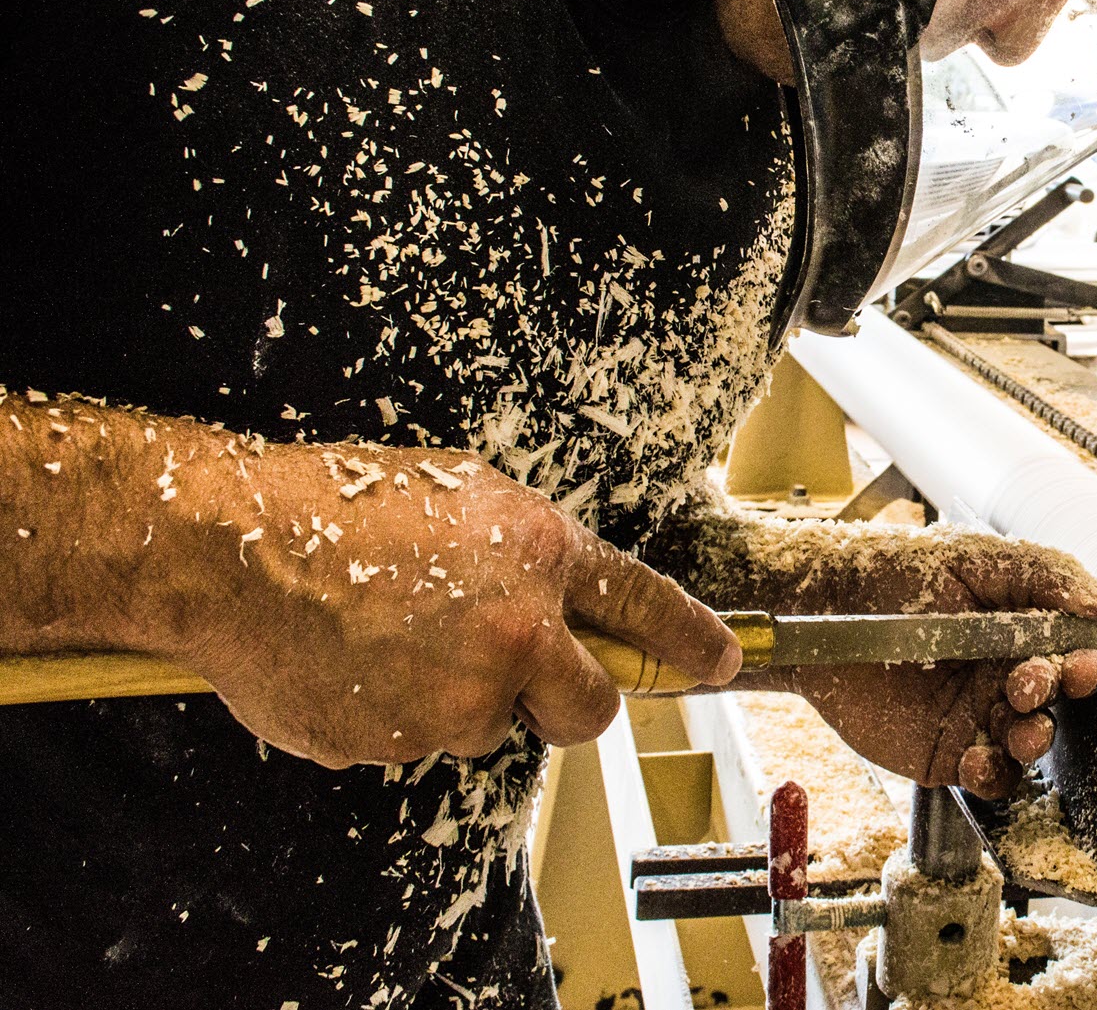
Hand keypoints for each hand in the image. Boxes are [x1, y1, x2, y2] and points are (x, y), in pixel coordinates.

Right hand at [160, 438, 739, 768]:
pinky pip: (418, 741)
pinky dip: (396, 715)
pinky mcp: (398, 741)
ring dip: (459, 699)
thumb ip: (531, 553)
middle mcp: (514, 632)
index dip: (691, 641)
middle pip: (589, 708)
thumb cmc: (340, 506)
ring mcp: (456, 696)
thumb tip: (568, 598)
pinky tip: (356, 663)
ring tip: (393, 638)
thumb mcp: (465, 496)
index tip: (722, 663)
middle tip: (523, 676)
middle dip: (570, 702)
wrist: (231, 546)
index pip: (646, 605)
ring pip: (491, 725)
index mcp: (541, 555)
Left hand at [755, 526, 1096, 797]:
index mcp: (1021, 630)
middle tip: (1034, 681)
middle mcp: (1004, 676)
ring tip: (1022, 727)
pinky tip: (979, 761)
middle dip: (1059, 695)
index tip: (1089, 662)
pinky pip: (987, 778)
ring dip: (1036, 740)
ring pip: (1030, 744)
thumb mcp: (980, 560)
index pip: (1075, 652)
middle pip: (1057, 701)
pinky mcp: (944, 753)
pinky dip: (994, 777)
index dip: (1089, 662)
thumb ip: (1048, 577)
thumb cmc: (900, 572)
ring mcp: (976, 717)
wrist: (825, 607)